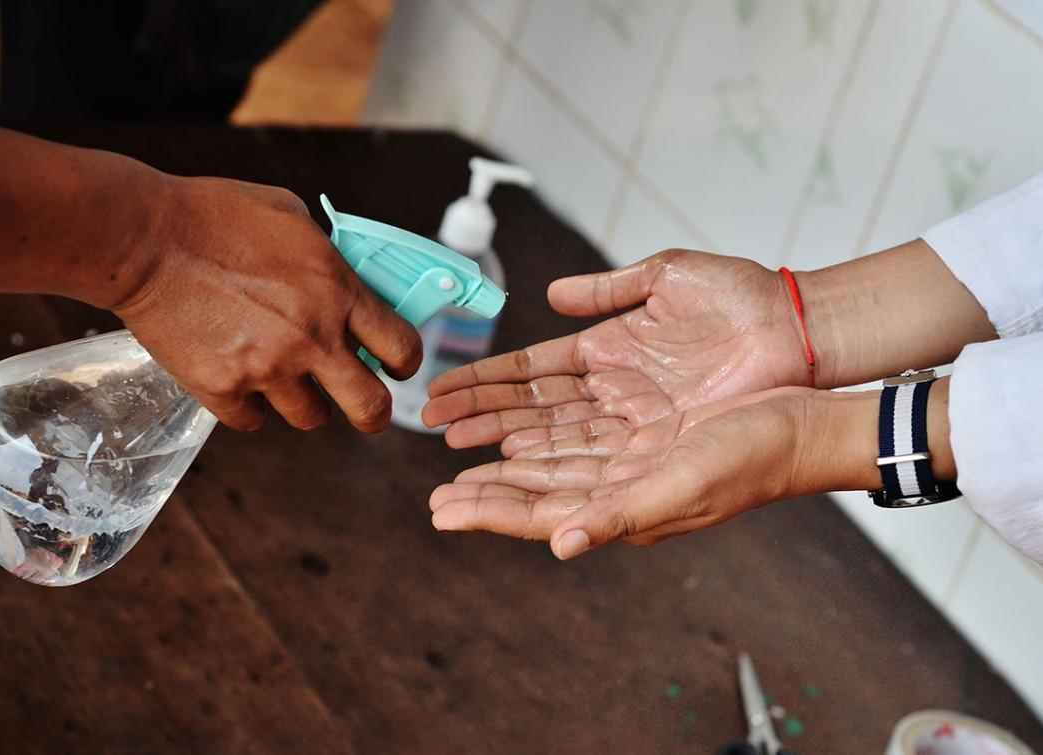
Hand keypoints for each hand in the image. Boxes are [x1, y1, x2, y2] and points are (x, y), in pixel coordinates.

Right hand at [113, 176, 421, 431]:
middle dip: (374, 412)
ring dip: (305, 402)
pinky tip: (242, 381)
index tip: (396, 364)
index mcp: (336, 292)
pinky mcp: (222, 389)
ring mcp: (266, 369)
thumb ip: (327, 255)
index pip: (402, 348)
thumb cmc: (214, 214)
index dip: (405, 361)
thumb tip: (345, 278)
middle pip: (370, 408)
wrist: (144, 239)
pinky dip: (251, 408)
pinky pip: (253, 421)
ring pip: (310, 418)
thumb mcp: (290, 215)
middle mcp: (311, 338)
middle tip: (364, 405)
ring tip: (286, 378)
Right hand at [422, 251, 811, 449]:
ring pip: (551, 441)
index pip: (529, 372)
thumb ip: (607, 287)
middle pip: (530, 412)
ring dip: (503, 453)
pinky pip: (594, 464)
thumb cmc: (739, 299)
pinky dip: (553, 473)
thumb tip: (551, 295)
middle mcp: (611, 393)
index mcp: (606, 351)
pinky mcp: (658, 446)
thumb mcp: (666, 276)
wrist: (797, 330)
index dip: (484, 382)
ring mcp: (632, 422)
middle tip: (431, 434)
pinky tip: (513, 480)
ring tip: (456, 467)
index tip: (441, 392)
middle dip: (479, 422)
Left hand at [428, 387, 884, 558]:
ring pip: (552, 468)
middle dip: (487, 494)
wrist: (799, 426)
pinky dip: (545, 441)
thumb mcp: (681, 484)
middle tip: (437, 496)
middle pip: (536, 494)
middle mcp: (620, 490)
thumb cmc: (750, 460)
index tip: (442, 510)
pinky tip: (523, 437)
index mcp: (623, 509)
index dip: (489, 512)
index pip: (540, 515)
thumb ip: (618, 516)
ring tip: (464, 468)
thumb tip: (560, 545)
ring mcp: (631, 464)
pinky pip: (580, 440)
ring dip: (508, 468)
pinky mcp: (644, 437)